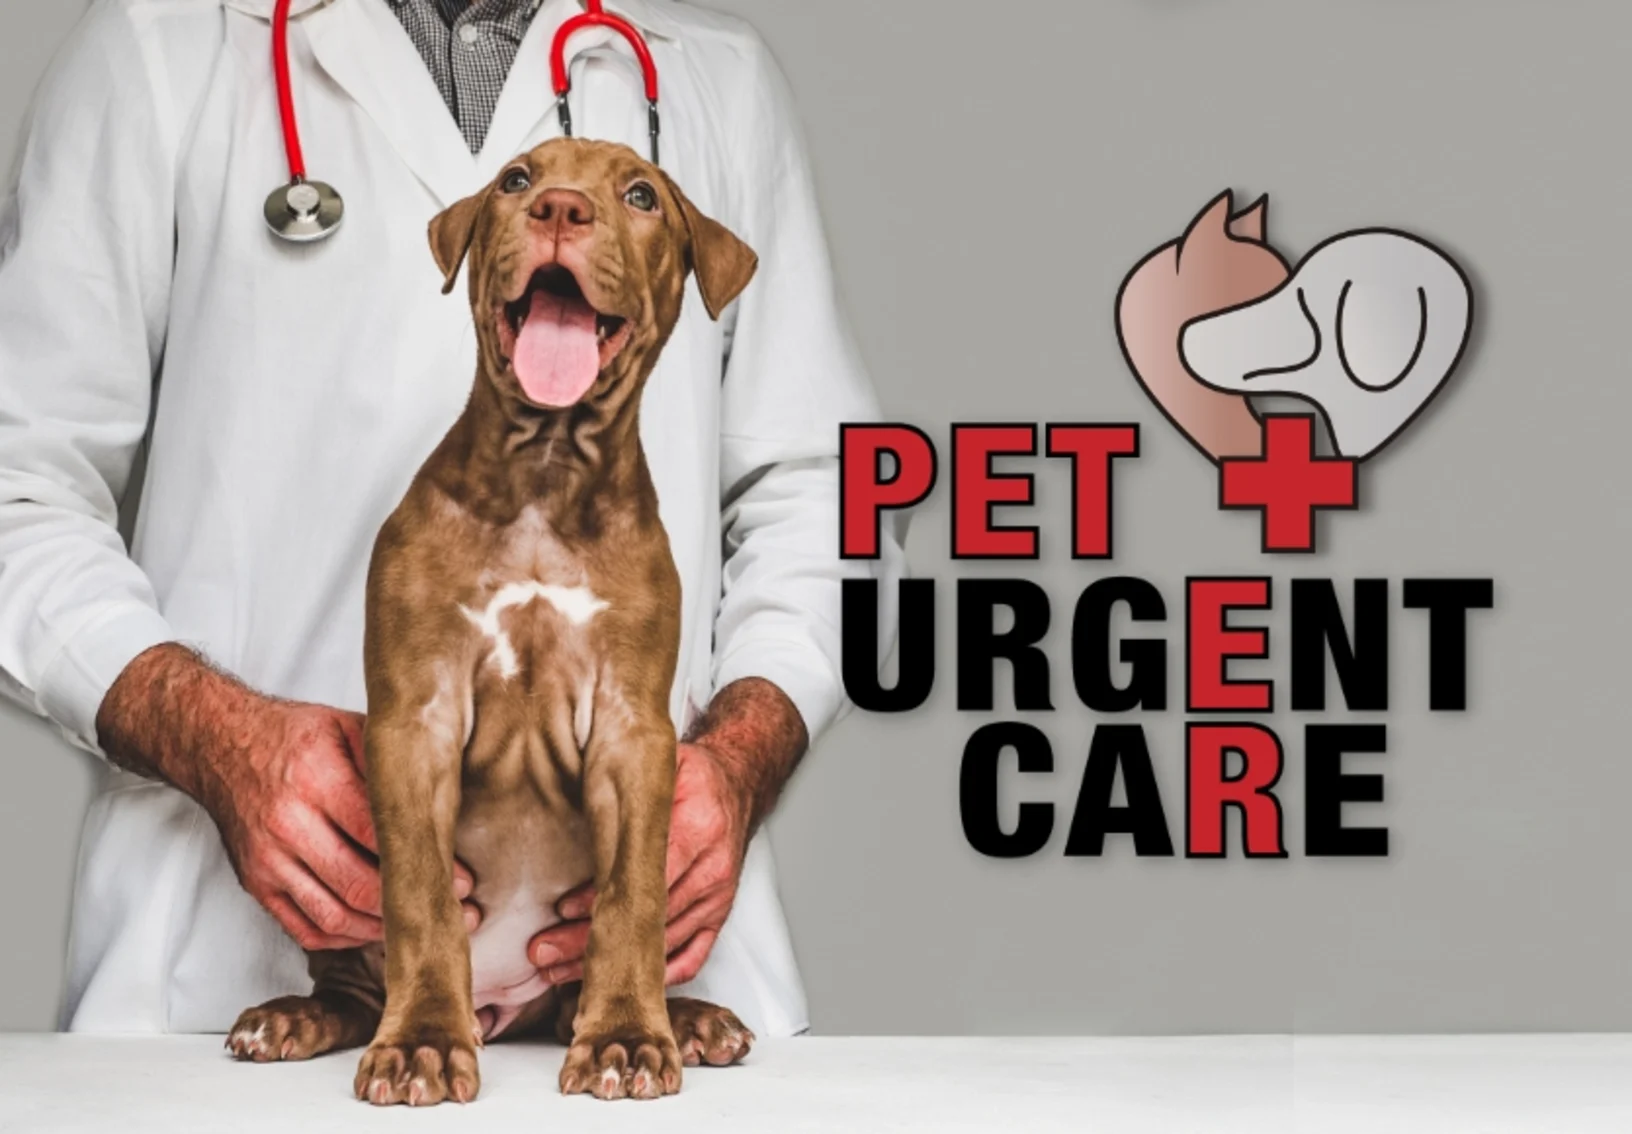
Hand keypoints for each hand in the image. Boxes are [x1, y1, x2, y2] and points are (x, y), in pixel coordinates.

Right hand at [205, 699, 485, 949]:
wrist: (220, 744)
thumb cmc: (294, 736)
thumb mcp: (348, 728)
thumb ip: (391, 765)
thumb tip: (447, 803)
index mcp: (317, 780)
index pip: (381, 837)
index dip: (426, 863)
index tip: (462, 880)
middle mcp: (288, 825)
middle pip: (359, 885)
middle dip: (411, 905)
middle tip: (452, 912)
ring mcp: (268, 861)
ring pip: (334, 916)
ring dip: (382, 930)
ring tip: (420, 925)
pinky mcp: (256, 884)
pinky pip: (305, 928)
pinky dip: (344, 937)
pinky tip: (375, 931)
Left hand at [528, 741, 751, 986]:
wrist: (738, 783)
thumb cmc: (694, 777)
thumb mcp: (664, 768)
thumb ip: (628, 787)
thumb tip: (571, 796)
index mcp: (697, 828)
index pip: (645, 873)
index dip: (602, 896)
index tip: (562, 911)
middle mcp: (711, 869)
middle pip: (647, 917)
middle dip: (591, 940)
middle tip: (545, 952)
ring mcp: (716, 898)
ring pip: (661, 944)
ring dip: (611, 961)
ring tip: (560, 971)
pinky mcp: (718, 915)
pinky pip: (690, 956)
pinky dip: (653, 973)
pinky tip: (617, 977)